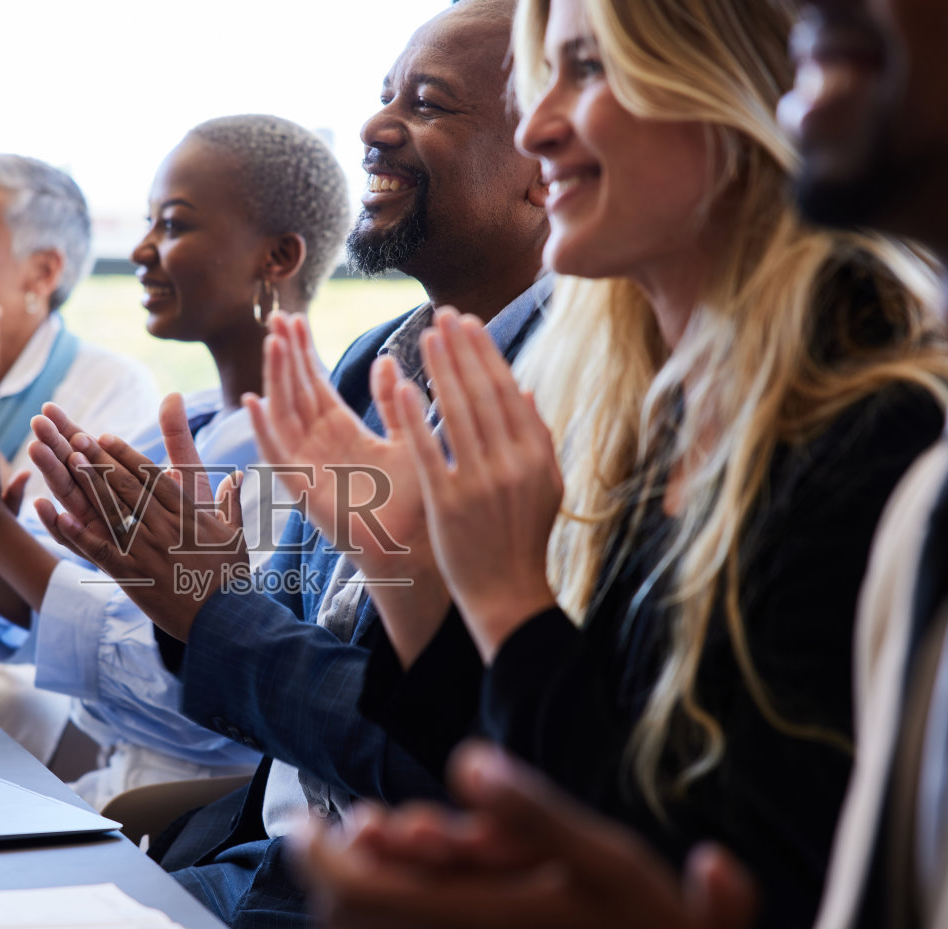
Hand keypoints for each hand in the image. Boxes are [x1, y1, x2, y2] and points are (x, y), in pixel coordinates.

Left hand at [29, 401, 245, 641]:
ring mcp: (147, 551)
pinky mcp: (132, 576)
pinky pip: (101, 550)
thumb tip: (236, 476)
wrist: (225, 619)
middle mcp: (165, 527)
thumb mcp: (236, 535)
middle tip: (78, 438)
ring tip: (69, 461)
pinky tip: (59, 517)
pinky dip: (79, 533)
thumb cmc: (231, 578)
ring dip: (89, 485)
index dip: (127, 454)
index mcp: (188, 514)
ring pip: (113, 511)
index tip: (106, 437)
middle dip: (102, 460)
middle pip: (128, 486)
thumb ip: (230, 503)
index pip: (153, 476)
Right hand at [244, 313, 429, 582]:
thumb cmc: (415, 500)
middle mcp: (318, 446)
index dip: (302, 353)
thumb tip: (386, 359)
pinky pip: (276, 456)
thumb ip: (394, 402)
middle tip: (277, 317)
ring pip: (282, 415)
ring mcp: (307, 467)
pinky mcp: (303, 491)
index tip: (295, 319)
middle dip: (285, 356)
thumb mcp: (408, 438)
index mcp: (340, 432)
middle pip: (293, 392)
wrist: (416, 546)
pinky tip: (254, 401)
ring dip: (275, 379)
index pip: (313, 384)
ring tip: (272, 343)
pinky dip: (262, 429)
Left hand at [296, 742, 759, 928]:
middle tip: (337, 841)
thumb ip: (531, 812)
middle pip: (346, 928)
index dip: (316, 852)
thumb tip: (467, 763)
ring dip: (360, 918)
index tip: (307, 821)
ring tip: (377, 879)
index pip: (352, 891)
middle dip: (330, 875)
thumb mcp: (610, 868)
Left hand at [392, 308, 563, 661]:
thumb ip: (537, 438)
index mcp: (536, 455)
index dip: (487, 353)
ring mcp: (481, 482)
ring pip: (458, 413)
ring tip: (425, 336)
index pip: (508, 390)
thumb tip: (525, 390)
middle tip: (443, 314)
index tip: (468, 323)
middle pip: (483, 392)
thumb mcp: (545, 487)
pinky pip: (429, 450)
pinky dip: (416, 416)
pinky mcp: (449, 503)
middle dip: (462, 349)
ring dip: (441, 369)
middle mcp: (513, 463)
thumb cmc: (522, 539)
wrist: (508, 595)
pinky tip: (402, 385)